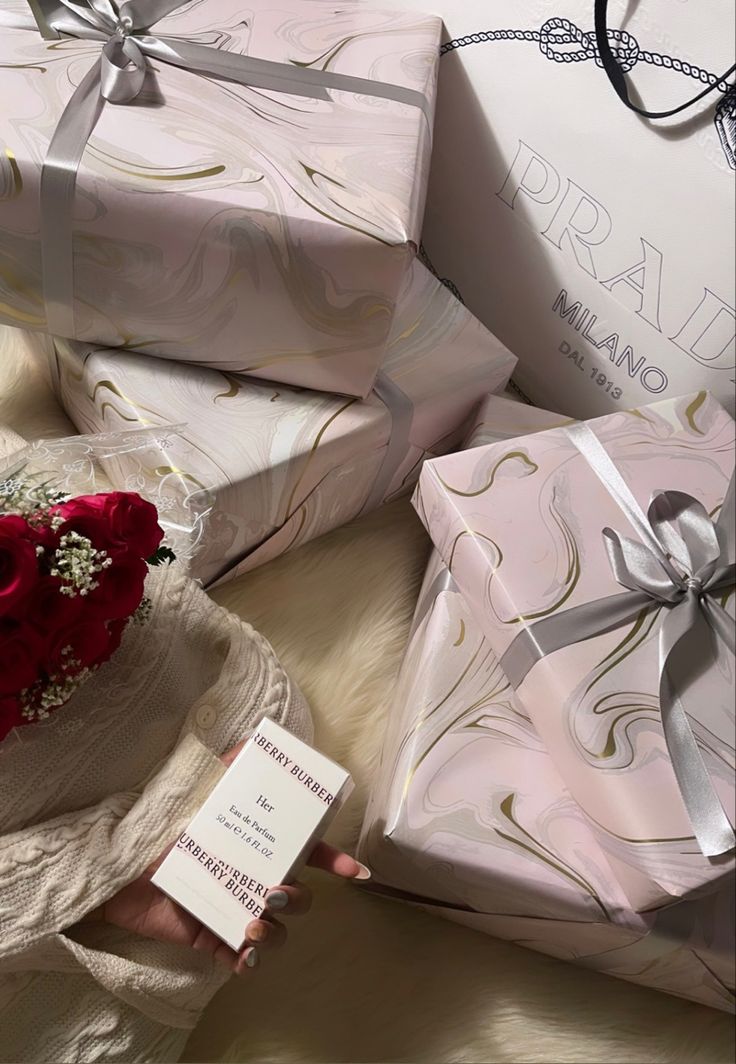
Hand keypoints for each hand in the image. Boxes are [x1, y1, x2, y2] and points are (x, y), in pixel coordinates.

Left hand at [82, 739, 369, 974]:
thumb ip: (228, 765)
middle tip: (274, 892)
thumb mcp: (199, 787)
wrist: (115, 857)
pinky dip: (248, 962)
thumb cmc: (162, 820)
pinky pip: (239, 961)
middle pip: (297, 897)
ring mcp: (233, 910)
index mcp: (256, 845)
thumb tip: (258, 739)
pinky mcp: (209, 938)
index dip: (332, 861)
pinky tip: (243, 954)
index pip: (305, 853)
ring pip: (275, 933)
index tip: (353, 871)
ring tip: (253, 924)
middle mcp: (252, 879)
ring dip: (274, 934)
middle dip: (299, 899)